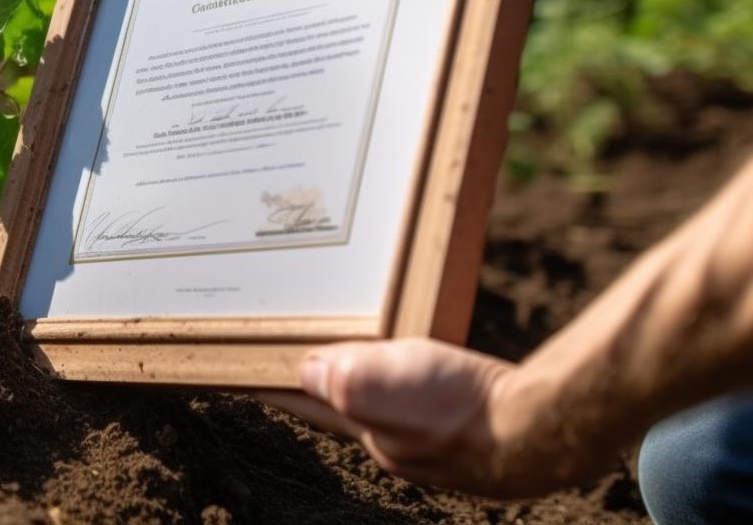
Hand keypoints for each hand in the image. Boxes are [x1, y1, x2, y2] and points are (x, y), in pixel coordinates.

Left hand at [252, 338, 608, 498]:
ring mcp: (431, 440)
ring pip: (386, 403)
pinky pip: (425, 402)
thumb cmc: (467, 409)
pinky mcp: (467, 431)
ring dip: (370, 379)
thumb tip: (307, 370)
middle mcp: (392, 439)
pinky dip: (414, 384)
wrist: (547, 434)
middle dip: (320, 379)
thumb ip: (345, 376)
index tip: (244, 370)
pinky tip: (426, 372)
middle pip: (343, 403)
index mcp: (367, 427)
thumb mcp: (392, 380)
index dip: (274, 383)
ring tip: (362, 353)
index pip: (305, 400)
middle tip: (300, 352)